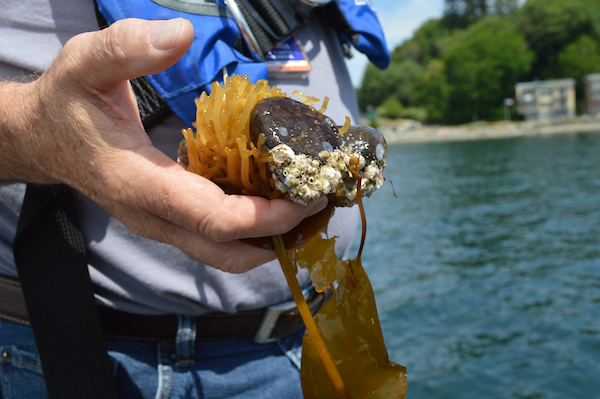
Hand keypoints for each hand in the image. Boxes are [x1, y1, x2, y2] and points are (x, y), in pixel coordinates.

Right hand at [0, 18, 327, 272]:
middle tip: (321, 205)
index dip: (265, 217)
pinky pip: (220, 239)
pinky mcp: (170, 220)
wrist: (42, 139)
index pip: (214, 220)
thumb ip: (127, 47)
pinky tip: (277, 201)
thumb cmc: (66, 104)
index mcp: (140, 186)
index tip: (306, 198)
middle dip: (282, 237)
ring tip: (311, 207)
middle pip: (228, 252)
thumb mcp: (85, 65)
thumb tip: (181, 35)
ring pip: (227, 254)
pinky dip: (255, 230)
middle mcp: (155, 218)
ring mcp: (163, 225)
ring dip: (274, 240)